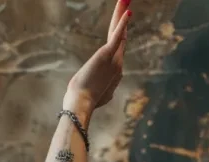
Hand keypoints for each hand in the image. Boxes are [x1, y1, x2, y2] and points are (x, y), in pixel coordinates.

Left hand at [64, 0, 131, 116]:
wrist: (81, 105)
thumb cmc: (82, 102)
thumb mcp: (95, 95)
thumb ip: (102, 90)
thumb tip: (103, 94)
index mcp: (114, 73)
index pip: (117, 50)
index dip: (120, 35)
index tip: (121, 21)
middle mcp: (117, 64)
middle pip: (121, 37)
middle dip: (123, 20)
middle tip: (127, 6)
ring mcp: (114, 59)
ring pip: (119, 32)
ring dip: (121, 14)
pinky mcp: (107, 55)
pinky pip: (117, 36)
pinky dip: (122, 24)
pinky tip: (127, 11)